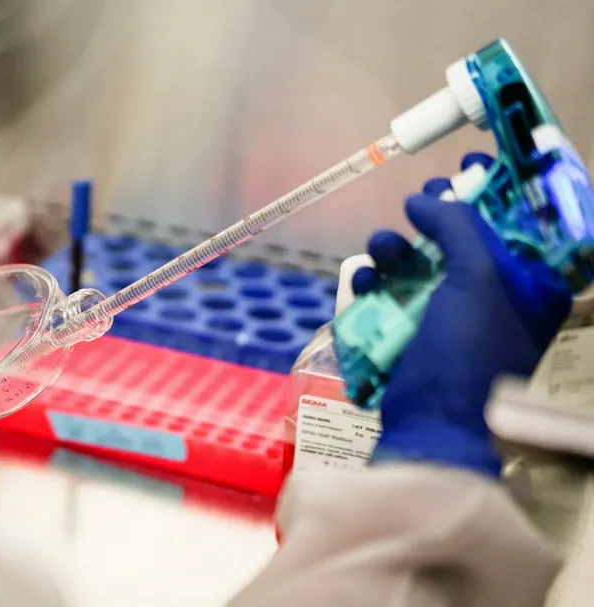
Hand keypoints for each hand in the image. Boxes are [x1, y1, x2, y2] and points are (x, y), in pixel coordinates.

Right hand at [351, 152, 571, 477]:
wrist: (431, 424)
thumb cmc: (469, 351)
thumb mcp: (477, 279)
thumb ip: (457, 225)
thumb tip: (424, 199)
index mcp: (531, 289)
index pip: (521, 225)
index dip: (500, 190)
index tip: (473, 163)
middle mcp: (497, 301)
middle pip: (465, 240)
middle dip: (439, 217)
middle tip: (423, 197)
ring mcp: (452, 320)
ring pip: (422, 265)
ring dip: (398, 250)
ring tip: (382, 248)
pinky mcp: (414, 336)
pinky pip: (393, 296)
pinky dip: (377, 284)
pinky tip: (365, 279)